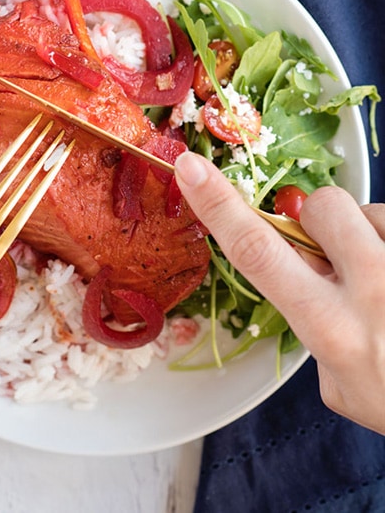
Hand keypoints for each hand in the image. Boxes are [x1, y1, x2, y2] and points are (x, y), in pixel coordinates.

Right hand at [175, 152, 384, 435]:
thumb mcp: (343, 389)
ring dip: (372, 235)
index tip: (189, 166)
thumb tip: (313, 289)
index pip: (258, 253)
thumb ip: (318, 334)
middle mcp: (373, 290)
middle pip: (322, 207)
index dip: (218, 206)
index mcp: (332, 328)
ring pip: (372, 210)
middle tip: (339, 254)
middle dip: (319, 220)